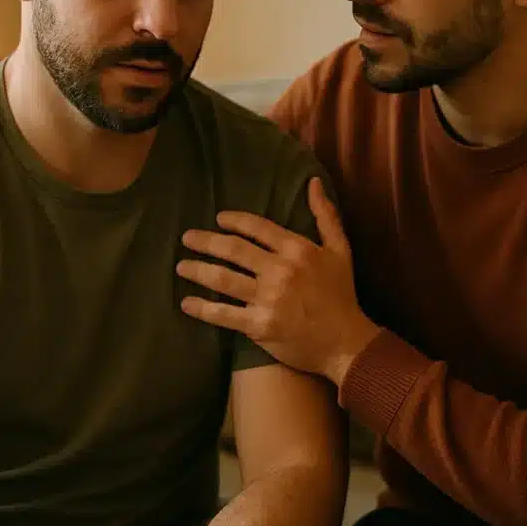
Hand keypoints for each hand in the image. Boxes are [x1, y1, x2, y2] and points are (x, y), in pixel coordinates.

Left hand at [177, 177, 379, 385]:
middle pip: (233, 250)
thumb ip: (325, 215)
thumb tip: (313, 182)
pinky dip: (202, 308)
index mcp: (297, 249)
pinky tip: (186, 303)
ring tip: (181, 266)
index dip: (234, 220)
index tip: (218, 219)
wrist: (345, 343)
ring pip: (223, 279)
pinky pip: (224, 313)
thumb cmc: (341, 295)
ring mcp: (267, 298)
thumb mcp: (340, 250)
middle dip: (205, 242)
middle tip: (187, 238)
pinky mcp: (259, 325)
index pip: (257, 228)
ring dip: (197, 270)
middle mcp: (279, 270)